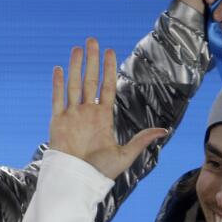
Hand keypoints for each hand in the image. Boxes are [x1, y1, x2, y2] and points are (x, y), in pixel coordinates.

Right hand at [48, 37, 167, 179]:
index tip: (110, 52)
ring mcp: (72, 116)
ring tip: (78, 48)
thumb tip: (164, 130)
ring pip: (74, 85)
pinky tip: (60, 69)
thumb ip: (142, 139)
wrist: (77, 181)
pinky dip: (58, 84)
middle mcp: (87, 114)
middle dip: (91, 60)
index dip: (108, 69)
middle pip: (89, 80)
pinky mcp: (58, 122)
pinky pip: (57, 99)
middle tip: (93, 40)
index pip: (106, 87)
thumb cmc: (100, 172)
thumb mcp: (125, 154)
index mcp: (102, 118)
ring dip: (76, 66)